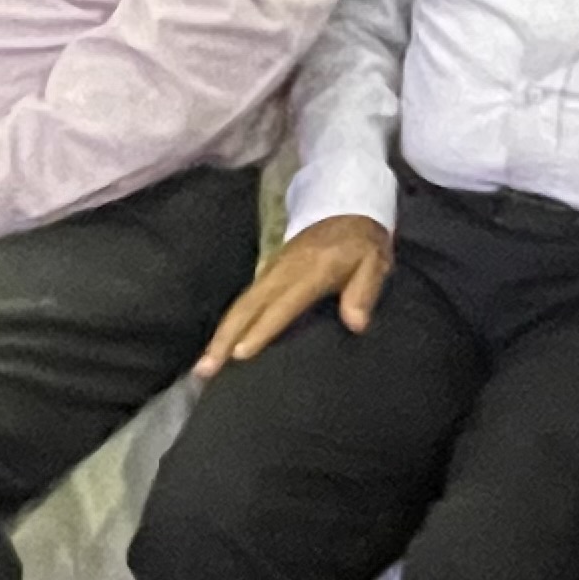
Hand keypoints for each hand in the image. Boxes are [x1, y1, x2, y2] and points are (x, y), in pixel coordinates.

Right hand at [194, 216, 392, 376]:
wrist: (348, 209)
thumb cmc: (362, 243)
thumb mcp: (375, 262)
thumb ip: (365, 291)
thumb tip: (356, 323)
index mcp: (311, 271)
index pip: (282, 305)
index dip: (261, 329)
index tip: (240, 354)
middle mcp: (283, 271)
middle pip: (247, 307)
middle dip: (224, 339)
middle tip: (205, 370)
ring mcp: (272, 270)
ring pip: (240, 305)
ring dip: (220, 335)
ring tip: (204, 366)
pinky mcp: (268, 272)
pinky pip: (245, 300)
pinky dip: (230, 323)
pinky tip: (221, 344)